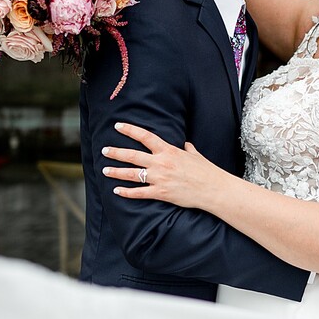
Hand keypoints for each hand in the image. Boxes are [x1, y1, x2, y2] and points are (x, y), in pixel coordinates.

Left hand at [101, 122, 221, 208]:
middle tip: (104, 150)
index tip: (117, 126)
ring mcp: (160, 178)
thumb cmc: (206, 171)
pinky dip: (127, 192)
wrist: (214, 188)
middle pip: (133, 155)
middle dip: (116, 153)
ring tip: (105, 170)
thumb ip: (187, 149)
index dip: (130, 130)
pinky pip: (140, 193)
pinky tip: (117, 191)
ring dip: (116, 172)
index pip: (145, 136)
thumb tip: (185, 144)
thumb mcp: (195, 155)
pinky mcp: (162, 193)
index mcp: (169, 150)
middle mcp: (161, 163)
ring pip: (132, 174)